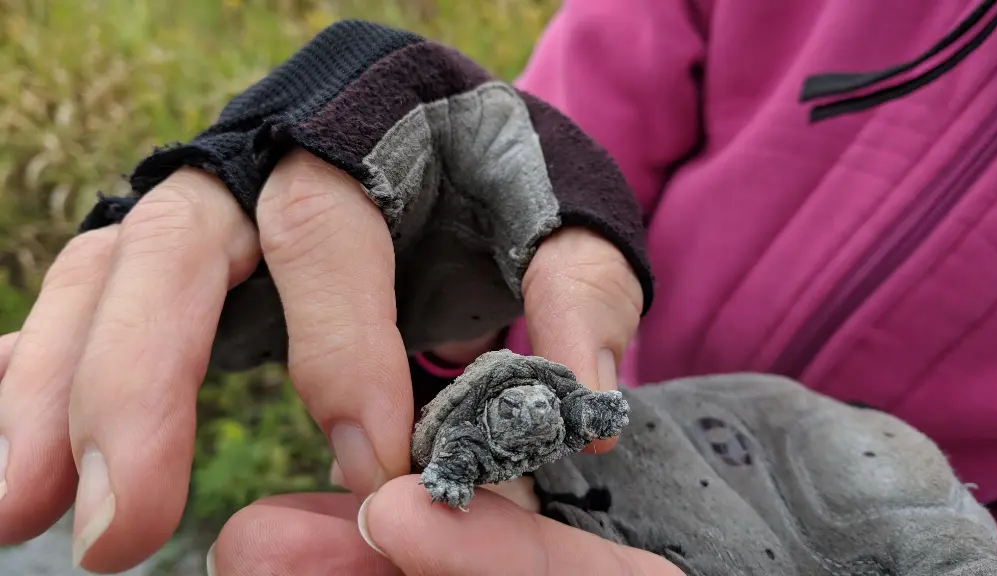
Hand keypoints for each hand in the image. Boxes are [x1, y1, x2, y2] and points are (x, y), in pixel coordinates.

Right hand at [0, 150, 642, 572]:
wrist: (452, 122)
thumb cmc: (505, 174)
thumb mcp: (566, 215)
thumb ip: (579, 295)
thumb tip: (585, 414)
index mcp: (362, 131)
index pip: (328, 237)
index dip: (340, 349)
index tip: (372, 470)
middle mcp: (257, 156)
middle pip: (174, 251)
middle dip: (138, 387)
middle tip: (120, 527)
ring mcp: (202, 201)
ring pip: (100, 277)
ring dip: (47, 396)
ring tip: (17, 516)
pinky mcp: (171, 247)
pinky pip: (83, 295)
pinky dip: (34, 369)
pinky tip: (11, 457)